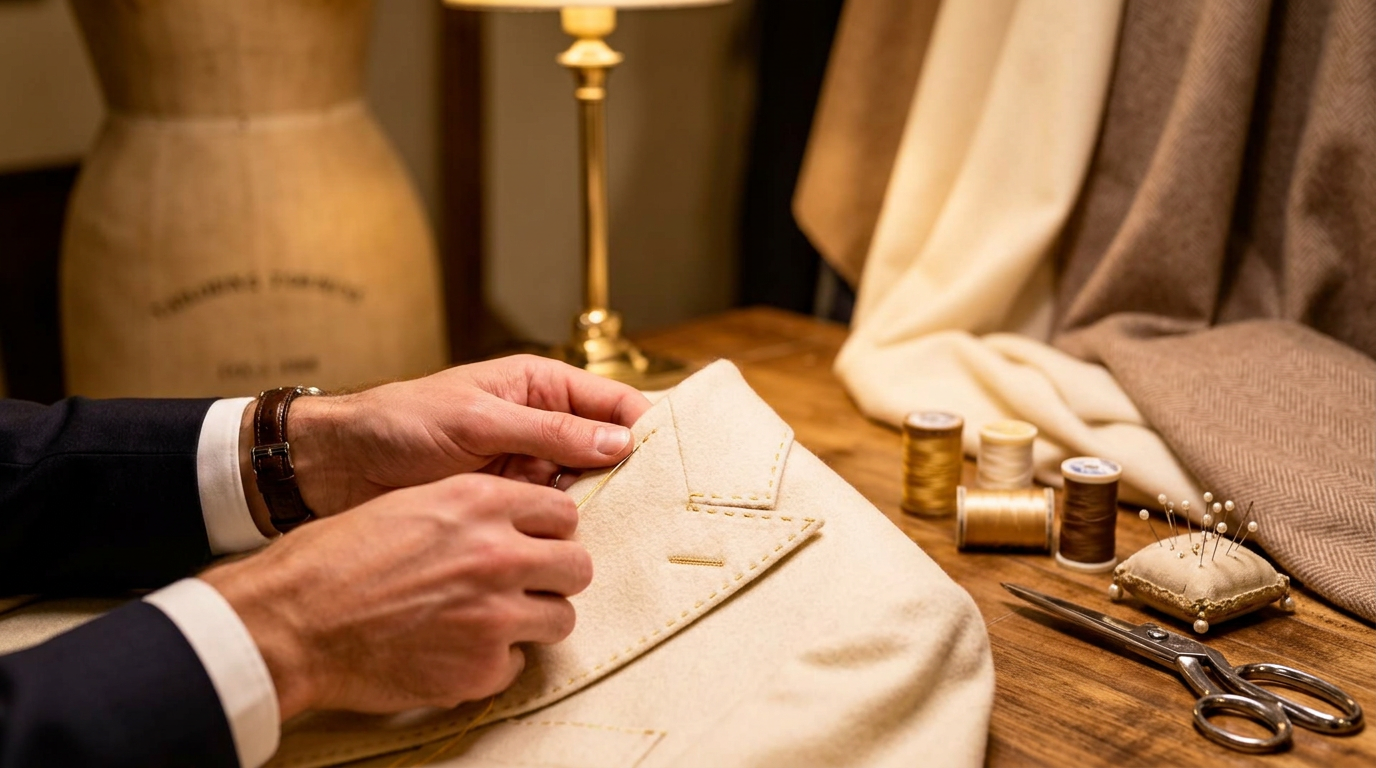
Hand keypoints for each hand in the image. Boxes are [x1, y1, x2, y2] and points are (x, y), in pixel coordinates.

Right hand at [201, 473, 591, 718]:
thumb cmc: (337, 558)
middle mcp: (499, 555)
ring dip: (532, 621)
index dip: (549, 532)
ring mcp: (495, 615)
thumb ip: (475, 510)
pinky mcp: (482, 668)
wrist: (293, 621)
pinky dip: (493, 662)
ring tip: (490, 621)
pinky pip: (517, 664)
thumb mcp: (412, 503)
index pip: (563, 513)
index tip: (534, 544)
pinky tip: (455, 651)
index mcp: (481, 503)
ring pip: (561, 618)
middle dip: (553, 577)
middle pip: (578, 566)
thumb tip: (519, 522)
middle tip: (523, 587)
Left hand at [240, 355, 651, 532]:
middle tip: (665, 503)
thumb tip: (618, 442)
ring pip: (585, 485)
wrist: (340, 467)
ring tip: (634, 529)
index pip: (610, 402)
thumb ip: (548, 432)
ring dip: (603, 504)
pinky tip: (587, 545)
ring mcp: (527, 466)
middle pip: (606, 447)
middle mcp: (541, 424)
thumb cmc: (400, 424)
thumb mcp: (478, 421)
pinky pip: (553, 514)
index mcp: (539, 385)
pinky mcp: (510, 503)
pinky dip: (569, 527)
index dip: (645, 426)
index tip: (675, 455)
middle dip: (632, 471)